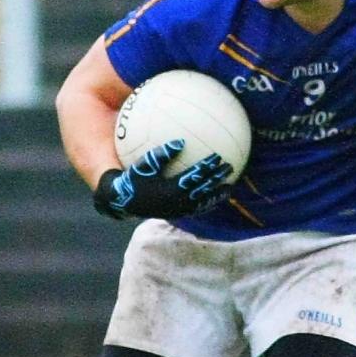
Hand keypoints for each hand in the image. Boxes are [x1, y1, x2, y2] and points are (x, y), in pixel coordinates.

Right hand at [93, 139, 232, 219]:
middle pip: (204, 188)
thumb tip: (180, 141)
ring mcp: (179, 210)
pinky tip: (215, 197)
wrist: (125, 202)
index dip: (207, 166)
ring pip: (203, 202)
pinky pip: (197, 209)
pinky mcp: (178, 215)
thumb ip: (161, 154)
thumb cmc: (134, 179)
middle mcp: (178, 202)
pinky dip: (208, 203)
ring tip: (229, 187)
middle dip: (217, 178)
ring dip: (217, 194)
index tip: (218, 157)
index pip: (195, 176)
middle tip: (230, 167)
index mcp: (171, 189)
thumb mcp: (145, 165)